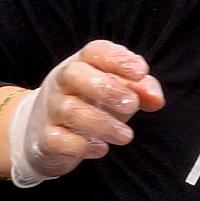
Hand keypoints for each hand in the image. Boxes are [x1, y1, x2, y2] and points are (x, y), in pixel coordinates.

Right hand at [6, 40, 164, 184]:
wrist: (43, 132)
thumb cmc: (91, 104)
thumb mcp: (117, 92)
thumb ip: (141, 89)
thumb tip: (156, 99)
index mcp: (82, 65)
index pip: (95, 51)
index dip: (117, 59)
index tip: (142, 72)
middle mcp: (61, 83)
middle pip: (74, 75)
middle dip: (107, 89)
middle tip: (132, 105)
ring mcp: (50, 109)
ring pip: (70, 110)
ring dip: (103, 124)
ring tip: (126, 136)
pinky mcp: (45, 137)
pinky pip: (58, 139)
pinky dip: (82, 146)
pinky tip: (101, 149)